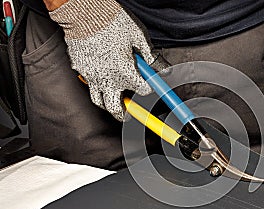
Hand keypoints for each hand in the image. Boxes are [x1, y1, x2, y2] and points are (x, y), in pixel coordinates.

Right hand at [49, 0, 168, 120]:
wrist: (85, 12)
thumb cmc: (111, 21)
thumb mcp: (138, 36)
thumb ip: (149, 55)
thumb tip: (158, 65)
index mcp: (125, 72)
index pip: (142, 90)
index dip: (149, 89)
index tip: (150, 87)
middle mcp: (108, 78)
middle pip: (115, 108)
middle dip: (124, 115)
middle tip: (129, 116)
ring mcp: (92, 75)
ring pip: (98, 100)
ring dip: (107, 104)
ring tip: (113, 104)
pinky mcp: (81, 69)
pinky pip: (88, 83)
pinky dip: (95, 86)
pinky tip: (100, 80)